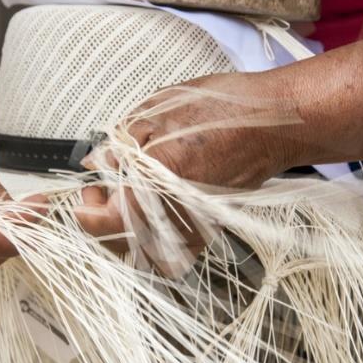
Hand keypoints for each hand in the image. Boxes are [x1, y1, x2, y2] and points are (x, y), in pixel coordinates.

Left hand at [75, 72, 301, 258]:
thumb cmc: (224, 111)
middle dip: (100, 221)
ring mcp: (193, 227)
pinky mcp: (208, 228)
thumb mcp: (159, 111)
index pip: (104, 221)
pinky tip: (151, 209)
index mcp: (154, 184)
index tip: (86, 192)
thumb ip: (122, 142)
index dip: (85, 209)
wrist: (276, 125)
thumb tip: (98, 162)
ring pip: (143, 252)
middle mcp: (173, 214)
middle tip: (101, 192)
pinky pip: (170, 249)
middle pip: (119, 243)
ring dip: (124, 233)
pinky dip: (151, 237)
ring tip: (124, 201)